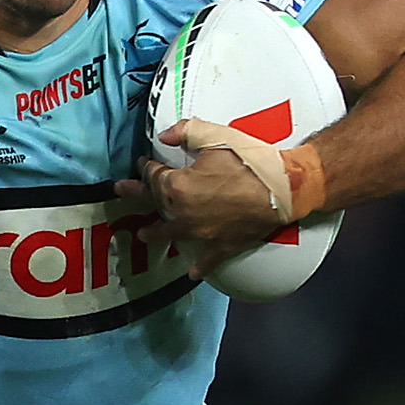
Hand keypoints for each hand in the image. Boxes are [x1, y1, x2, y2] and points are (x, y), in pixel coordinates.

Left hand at [134, 119, 291, 265]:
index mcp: (179, 186)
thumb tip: (165, 136)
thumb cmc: (250, 161)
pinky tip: (192, 272)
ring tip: (144, 235)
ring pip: (171, 233)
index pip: (155, 176)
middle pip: (156, 202)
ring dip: (155, 233)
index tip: (144, 163)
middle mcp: (183, 213)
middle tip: (122, 192)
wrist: (283, 188)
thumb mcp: (216, 137)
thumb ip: (186, 132)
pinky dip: (199, 267)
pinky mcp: (221, 246)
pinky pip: (206, 260)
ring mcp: (200, 232)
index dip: (148, 168)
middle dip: (139, 194)